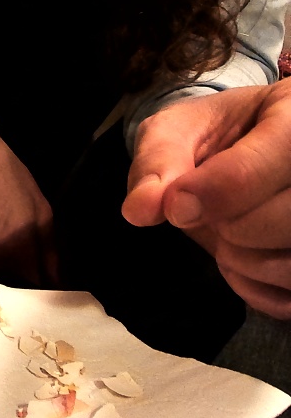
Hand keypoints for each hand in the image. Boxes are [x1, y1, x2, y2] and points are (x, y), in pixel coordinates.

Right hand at [0, 104, 56, 285]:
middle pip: (3, 296)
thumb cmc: (4, 176)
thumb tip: (55, 284)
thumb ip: (50, 252)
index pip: (33, 295)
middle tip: (15, 284)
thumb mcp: (40, 209)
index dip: (38, 298)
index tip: (39, 295)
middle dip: (11, 294)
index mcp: (19, 254)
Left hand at [122, 81, 290, 318]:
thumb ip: (157, 162)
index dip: (208, 194)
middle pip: (284, 220)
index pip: (252, 170)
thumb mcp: (177, 129)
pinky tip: (244, 260)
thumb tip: (141, 209)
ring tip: (225, 234)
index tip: (177, 204)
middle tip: (209, 214)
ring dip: (244, 261)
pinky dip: (259, 288)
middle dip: (230, 228)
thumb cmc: (217, 132)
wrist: (248, 144)